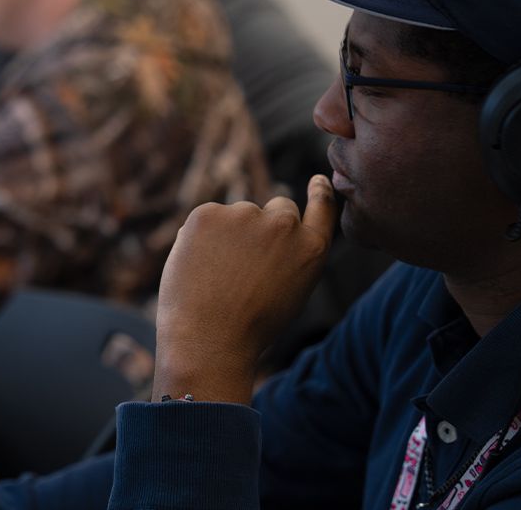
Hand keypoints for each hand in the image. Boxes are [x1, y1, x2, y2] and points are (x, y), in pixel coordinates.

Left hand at [152, 175, 337, 404]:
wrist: (209, 339)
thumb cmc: (249, 328)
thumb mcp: (289, 293)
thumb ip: (289, 256)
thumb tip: (268, 224)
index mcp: (311, 249)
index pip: (322, 208)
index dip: (320, 192)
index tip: (318, 180)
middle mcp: (284, 224)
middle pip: (278, 208)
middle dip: (264, 227)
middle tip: (244, 265)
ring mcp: (245, 215)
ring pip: (238, 216)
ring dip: (229, 235)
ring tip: (218, 277)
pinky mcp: (208, 213)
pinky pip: (207, 219)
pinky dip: (201, 237)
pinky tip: (198, 268)